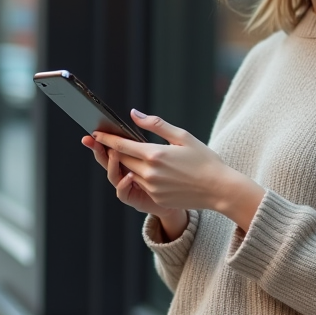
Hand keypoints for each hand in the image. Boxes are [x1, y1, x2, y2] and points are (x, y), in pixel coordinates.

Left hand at [89, 110, 265, 231]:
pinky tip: (146, 170)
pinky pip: (141, 186)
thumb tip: (133, 114)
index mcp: (155, 155)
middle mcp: (150, 173)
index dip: (107, 139)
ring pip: (130, 174)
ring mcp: (152, 189)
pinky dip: (140, 177)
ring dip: (126, 164)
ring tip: (124, 154)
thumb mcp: (182, 136)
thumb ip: (155, 124)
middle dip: (112, 151)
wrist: (220, 189)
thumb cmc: (204, 160)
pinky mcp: (157, 200)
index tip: (95, 133)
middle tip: (101, 140)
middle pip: (122, 160)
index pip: (122, 145)